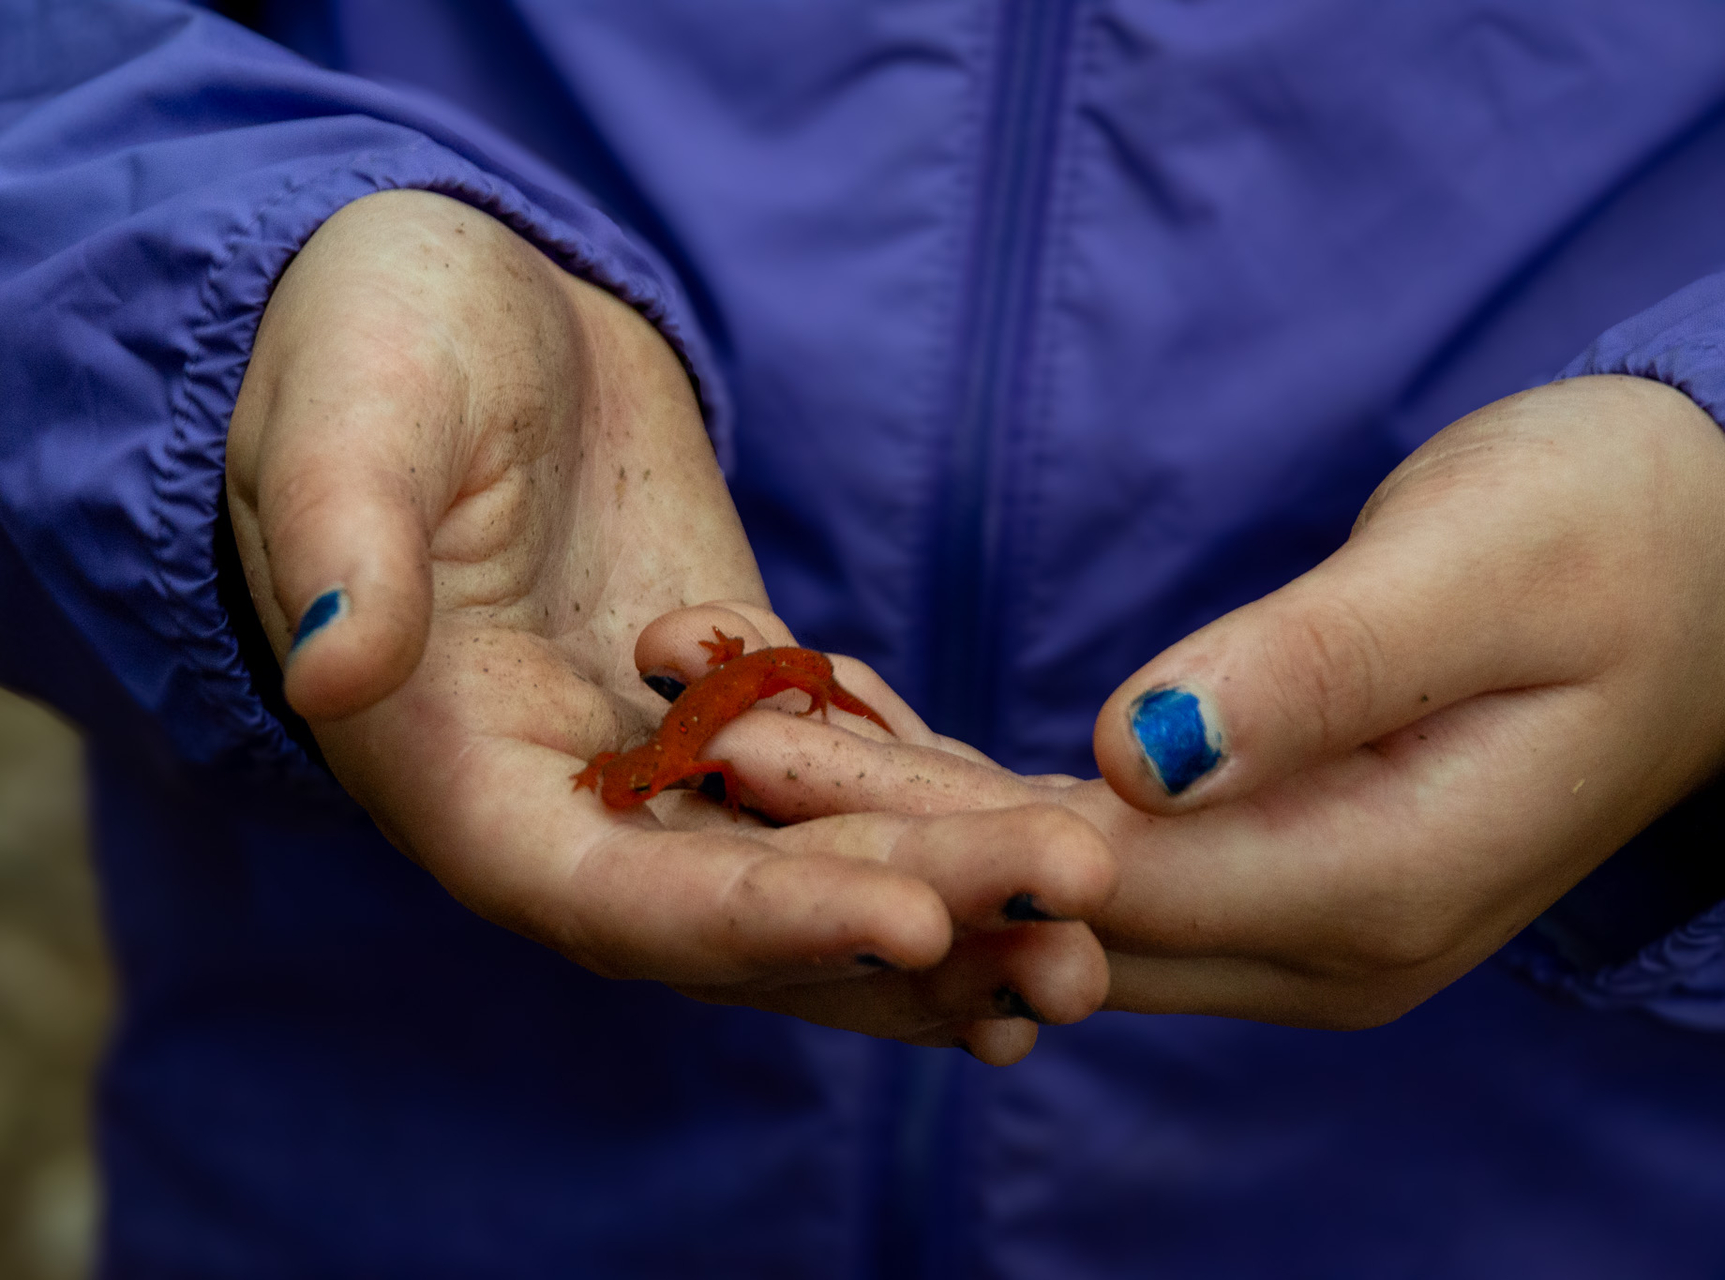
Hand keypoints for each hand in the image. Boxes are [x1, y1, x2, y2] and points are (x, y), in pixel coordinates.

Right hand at [224, 190, 1113, 1063]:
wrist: (463, 313)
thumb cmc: (376, 346)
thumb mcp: (350, 420)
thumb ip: (341, 540)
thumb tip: (328, 666)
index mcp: (461, 774)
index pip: (614, 895)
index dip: (758, 921)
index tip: (911, 921)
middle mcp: (570, 807)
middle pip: (749, 909)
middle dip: (911, 915)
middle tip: (1074, 928)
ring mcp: (665, 764)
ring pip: (814, 866)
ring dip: (955, 903)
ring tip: (1097, 928)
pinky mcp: (743, 706)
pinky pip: (849, 785)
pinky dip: (944, 825)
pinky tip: (1056, 850)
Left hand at [727, 376, 1724, 1027]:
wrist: (1705, 565)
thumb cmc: (1618, 537)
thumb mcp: (1485, 574)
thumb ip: (1318, 672)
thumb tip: (1138, 759)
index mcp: (1370, 890)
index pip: (1094, 879)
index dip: (912, 822)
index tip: (762, 745)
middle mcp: (1313, 942)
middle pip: (1043, 903)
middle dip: (863, 829)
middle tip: (701, 736)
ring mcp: (1281, 915)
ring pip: (1044, 885)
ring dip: (891, 818)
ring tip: (733, 728)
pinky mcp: (1255, 860)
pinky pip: (1082, 846)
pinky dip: (964, 800)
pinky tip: (853, 743)